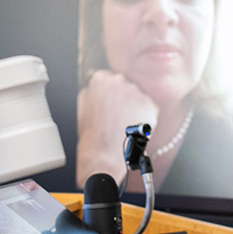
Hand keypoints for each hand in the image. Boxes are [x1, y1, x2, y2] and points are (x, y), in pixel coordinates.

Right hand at [76, 70, 158, 186]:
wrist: (105, 154)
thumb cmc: (93, 135)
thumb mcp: (82, 108)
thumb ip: (90, 94)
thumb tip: (94, 90)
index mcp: (100, 80)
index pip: (108, 79)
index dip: (110, 94)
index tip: (111, 102)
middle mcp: (119, 81)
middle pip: (125, 86)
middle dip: (123, 98)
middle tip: (119, 115)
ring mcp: (136, 92)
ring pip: (138, 97)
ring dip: (135, 107)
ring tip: (127, 124)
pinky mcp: (149, 104)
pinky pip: (149, 108)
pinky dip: (145, 116)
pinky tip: (135, 127)